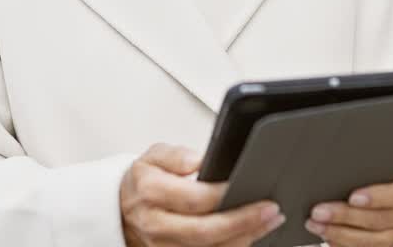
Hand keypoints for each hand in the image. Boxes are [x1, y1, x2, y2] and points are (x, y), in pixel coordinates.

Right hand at [120, 143, 286, 246]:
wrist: (122, 210)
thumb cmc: (143, 183)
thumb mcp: (153, 156)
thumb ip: (176, 155)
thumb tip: (198, 159)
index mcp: (150, 193)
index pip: (192, 199)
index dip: (221, 195)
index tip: (244, 185)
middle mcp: (156, 225)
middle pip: (204, 232)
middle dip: (242, 222)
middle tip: (270, 210)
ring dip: (244, 239)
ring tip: (269, 222)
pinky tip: (251, 235)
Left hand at [304, 167, 392, 246]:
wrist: (384, 190)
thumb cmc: (374, 173)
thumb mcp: (374, 164)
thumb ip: (362, 167)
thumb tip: (335, 167)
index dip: (374, 198)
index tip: (352, 197)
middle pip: (376, 220)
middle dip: (344, 216)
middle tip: (319, 212)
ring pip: (369, 240)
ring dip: (338, 233)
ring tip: (316, 225)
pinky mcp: (384, 246)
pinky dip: (341, 244)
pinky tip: (325, 235)